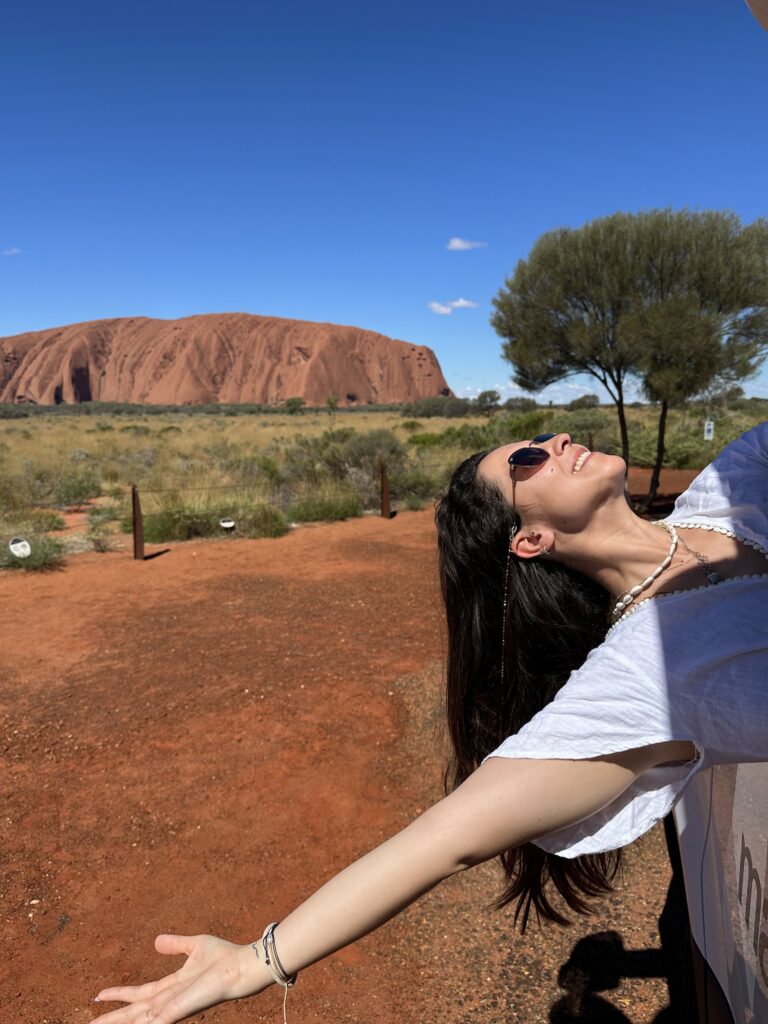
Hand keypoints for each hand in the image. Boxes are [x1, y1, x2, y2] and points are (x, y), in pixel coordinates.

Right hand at [88, 933, 267, 1023]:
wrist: (240, 966)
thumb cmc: (224, 957)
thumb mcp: (194, 946)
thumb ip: (176, 945)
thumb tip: (156, 941)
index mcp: (171, 986)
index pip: (139, 994)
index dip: (119, 995)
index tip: (98, 995)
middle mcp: (168, 1001)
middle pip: (133, 1012)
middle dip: (111, 1018)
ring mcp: (171, 1008)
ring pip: (137, 1020)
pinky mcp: (176, 1012)